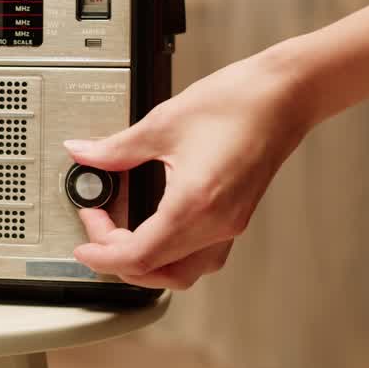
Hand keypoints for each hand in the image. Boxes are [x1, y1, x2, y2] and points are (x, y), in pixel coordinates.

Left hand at [65, 47, 311, 289]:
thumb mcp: (161, 123)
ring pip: (183, 272)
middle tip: (98, 224)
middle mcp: (217, 225)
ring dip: (147, 262)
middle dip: (119, 259)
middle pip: (160, 273)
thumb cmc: (237, 103)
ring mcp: (231, 225)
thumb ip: (116, 148)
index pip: (139, 256)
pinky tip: (152, 225)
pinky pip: (201, 254)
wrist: (284, 94)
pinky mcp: (237, 217)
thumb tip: (84, 153)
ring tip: (120, 231)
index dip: (103, 256)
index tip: (84, 244)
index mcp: (194, 206)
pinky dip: (170, 251)